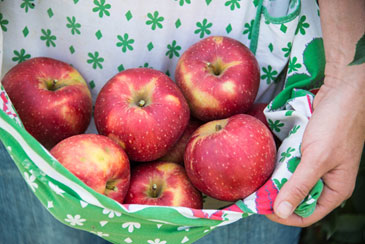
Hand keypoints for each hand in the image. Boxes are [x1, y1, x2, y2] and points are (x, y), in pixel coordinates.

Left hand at [266, 78, 364, 226]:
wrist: (340, 90)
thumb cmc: (336, 125)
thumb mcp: (317, 158)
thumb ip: (299, 185)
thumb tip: (282, 211)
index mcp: (335, 189)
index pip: (307, 214)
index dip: (283, 215)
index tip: (260, 207)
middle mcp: (325, 180)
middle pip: (297, 198)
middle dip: (276, 197)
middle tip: (254, 193)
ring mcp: (315, 165)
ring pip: (291, 181)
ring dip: (274, 182)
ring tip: (256, 180)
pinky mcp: (306, 151)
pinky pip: (289, 164)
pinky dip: (277, 165)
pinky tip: (263, 164)